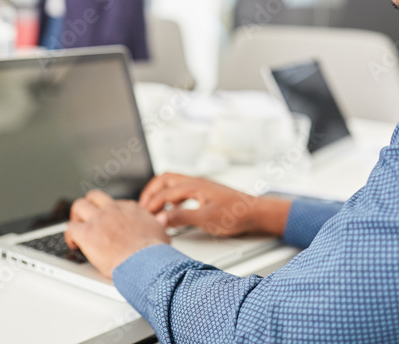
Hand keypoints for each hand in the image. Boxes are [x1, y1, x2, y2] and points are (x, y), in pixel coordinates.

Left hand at [64, 190, 170, 278]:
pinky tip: (74, 244)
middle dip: (89, 206)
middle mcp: (113, 210)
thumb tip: (159, 227)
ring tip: (78, 230)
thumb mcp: (161, 232)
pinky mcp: (87, 233)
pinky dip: (70, 236)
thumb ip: (156, 226)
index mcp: (130, 209)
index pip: (115, 203)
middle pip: (94, 196)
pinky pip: (70, 228)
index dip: (109, 214)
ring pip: (78, 206)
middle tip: (87, 220)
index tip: (109, 224)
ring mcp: (99, 219)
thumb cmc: (154, 253)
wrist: (146, 261)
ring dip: (76, 217)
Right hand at [139, 173, 290, 237]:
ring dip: (160, 193)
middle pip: (164, 180)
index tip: (143, 217)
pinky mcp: (205, 192)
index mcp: (193, 185)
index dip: (151, 205)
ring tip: (153, 208)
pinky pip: (181, 189)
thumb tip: (160, 219)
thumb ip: (181, 218)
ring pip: (173, 183)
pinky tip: (173, 210)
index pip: (164, 193)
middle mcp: (195, 182)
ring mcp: (200, 186)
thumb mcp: (206, 219)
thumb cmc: (235, 215)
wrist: (255, 212)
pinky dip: (171, 197)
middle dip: (151, 192)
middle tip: (142, 207)